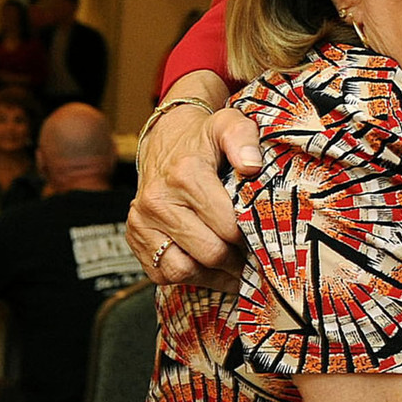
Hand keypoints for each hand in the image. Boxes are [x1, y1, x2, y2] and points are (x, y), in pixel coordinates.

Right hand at [126, 89, 262, 292]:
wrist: (165, 140)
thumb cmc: (203, 138)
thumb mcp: (228, 124)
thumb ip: (244, 138)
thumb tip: (252, 166)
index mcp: (186, 175)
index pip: (228, 226)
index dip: (252, 239)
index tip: (266, 241)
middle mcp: (158, 201)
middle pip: (209, 253)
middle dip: (237, 261)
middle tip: (256, 261)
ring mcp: (142, 221)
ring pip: (183, 271)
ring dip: (214, 276)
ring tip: (235, 269)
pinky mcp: (135, 237)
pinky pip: (162, 274)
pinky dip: (189, 277)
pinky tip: (210, 267)